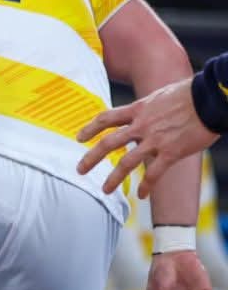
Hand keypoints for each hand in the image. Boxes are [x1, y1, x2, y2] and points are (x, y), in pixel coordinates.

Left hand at [76, 78, 218, 197]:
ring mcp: (155, 140)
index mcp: (138, 109)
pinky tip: (141, 195)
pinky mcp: (172, 152)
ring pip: (126, 162)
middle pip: (108, 143)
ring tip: (105, 190)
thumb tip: (147, 111)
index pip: (106, 118)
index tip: (79, 138)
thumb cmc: (191, 94)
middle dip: (91, 158)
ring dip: (114, 178)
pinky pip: (154, 173)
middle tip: (80, 170)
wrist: (211, 99)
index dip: (90, 128)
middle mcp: (142, 125)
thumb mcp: (161, 96)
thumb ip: (149, 108)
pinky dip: (146, 186)